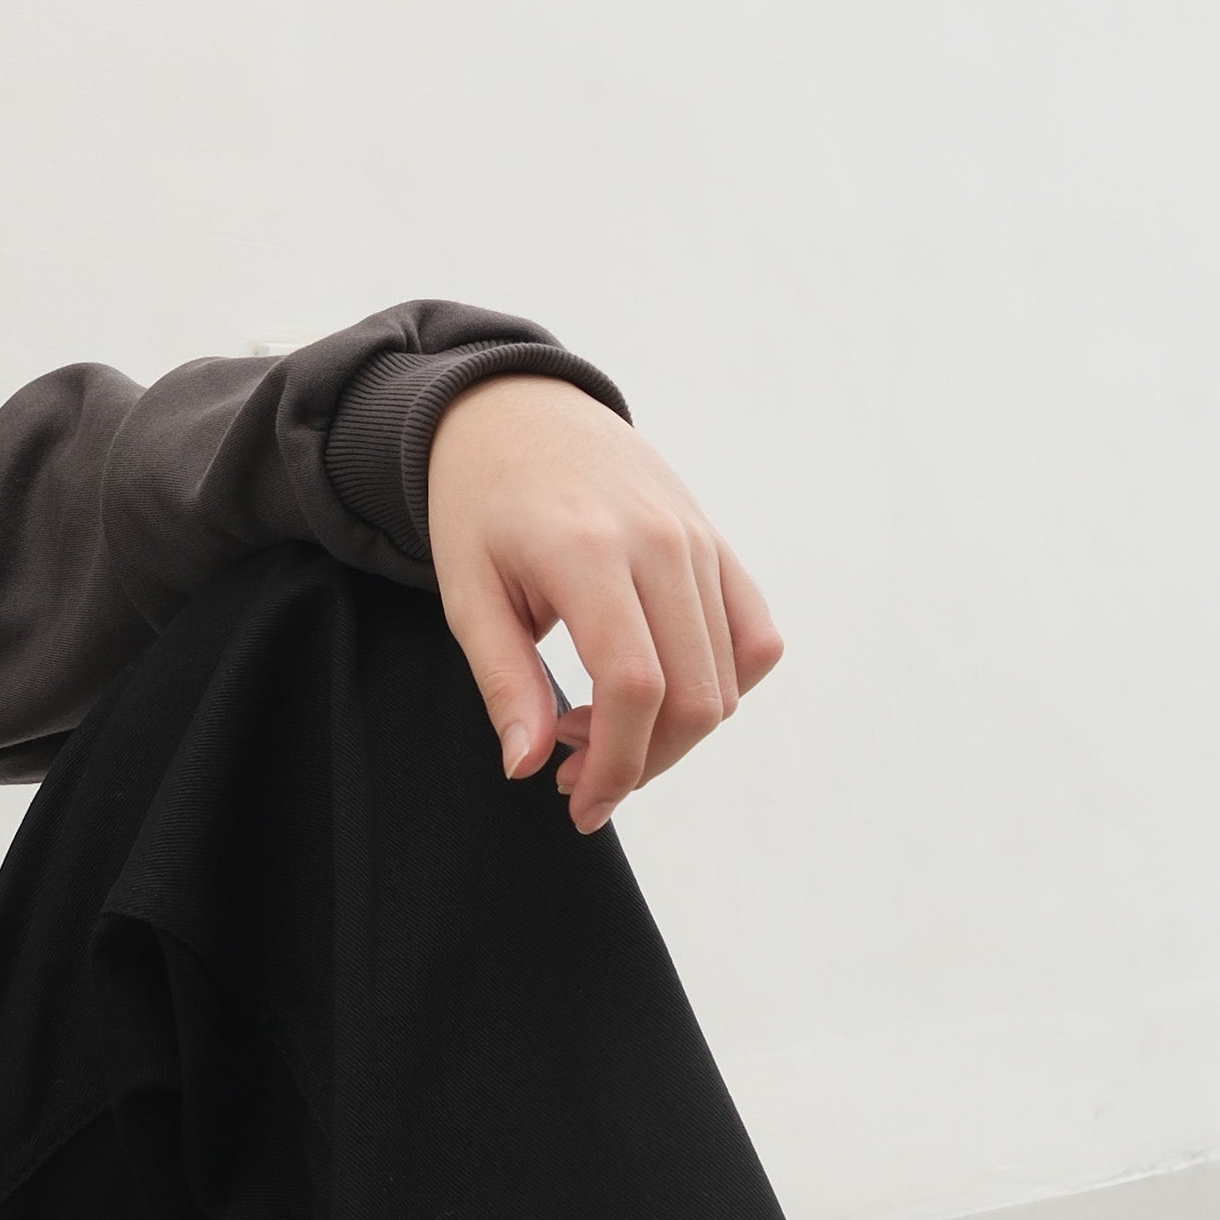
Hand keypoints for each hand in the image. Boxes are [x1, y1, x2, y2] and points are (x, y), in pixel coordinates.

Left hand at [424, 374, 781, 832]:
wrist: (517, 414)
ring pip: (730, 677)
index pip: (635, 686)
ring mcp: (701, 540)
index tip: (576, 805)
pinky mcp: (719, 543)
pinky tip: (656, 691)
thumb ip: (501, 680)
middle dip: (642, 763)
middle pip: (695, 695)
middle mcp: (662, 542)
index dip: (615, 765)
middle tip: (573, 775)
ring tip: (598, 728)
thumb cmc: (480, 505)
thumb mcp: (465, 591)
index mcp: (589, 550)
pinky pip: (754, 637)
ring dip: (675, 733)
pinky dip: (721, 685)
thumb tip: (524, 768)